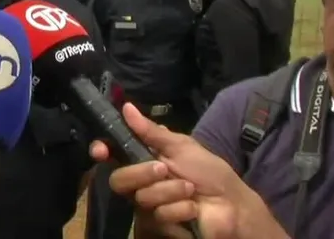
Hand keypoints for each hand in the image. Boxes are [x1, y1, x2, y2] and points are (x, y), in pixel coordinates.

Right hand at [89, 104, 283, 238]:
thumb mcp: (181, 146)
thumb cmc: (209, 172)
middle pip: (119, 180)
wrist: (232, 204)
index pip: (112, 155)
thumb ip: (151, 131)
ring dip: (171, 192)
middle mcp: (140, 184)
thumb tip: (126, 106)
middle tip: (164, 169)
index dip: (101, 151)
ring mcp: (148, 208)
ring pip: (141, 198)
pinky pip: (158, 217)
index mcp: (143, 160)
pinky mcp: (158, 228)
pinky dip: (180, 210)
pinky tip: (192, 210)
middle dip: (142, 173)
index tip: (101, 150)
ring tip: (191, 191)